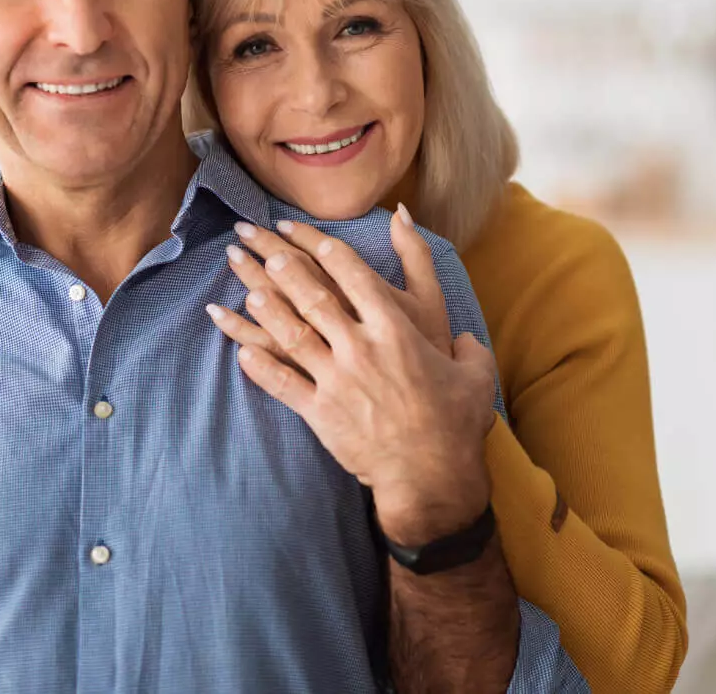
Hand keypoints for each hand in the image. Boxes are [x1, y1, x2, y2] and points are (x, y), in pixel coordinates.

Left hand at [206, 209, 495, 544]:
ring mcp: (336, 379)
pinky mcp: (319, 412)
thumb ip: (469, 347)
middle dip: (285, 269)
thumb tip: (466, 336)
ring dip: (267, 310)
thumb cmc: (455, 425)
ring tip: (245, 290)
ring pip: (291, 334)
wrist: (432, 477)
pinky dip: (259, 367)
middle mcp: (360, 348)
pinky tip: (239, 352)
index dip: (330, 254)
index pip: (356, 278)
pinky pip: (281, 383)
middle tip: (264, 249)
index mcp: (396, 331)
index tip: (309, 238)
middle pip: (314, 297)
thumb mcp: (475, 375)